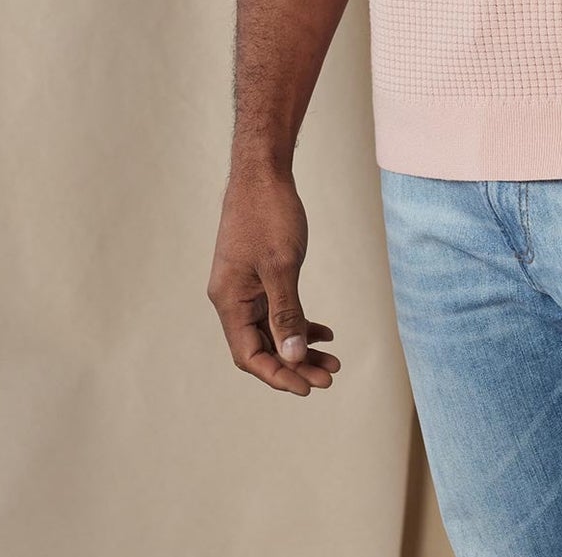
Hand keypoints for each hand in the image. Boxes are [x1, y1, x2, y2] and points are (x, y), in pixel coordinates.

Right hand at [207, 166, 341, 395]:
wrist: (263, 173)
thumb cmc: (268, 214)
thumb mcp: (282, 266)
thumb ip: (286, 313)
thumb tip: (291, 357)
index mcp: (229, 301)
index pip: (250, 355)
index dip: (278, 375)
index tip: (308, 387)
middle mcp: (233, 299)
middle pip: (262, 348)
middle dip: (295, 365)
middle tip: (329, 377)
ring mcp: (245, 288)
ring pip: (272, 331)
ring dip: (300, 347)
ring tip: (332, 361)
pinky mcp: (258, 277)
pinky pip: (277, 311)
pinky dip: (299, 323)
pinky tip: (324, 332)